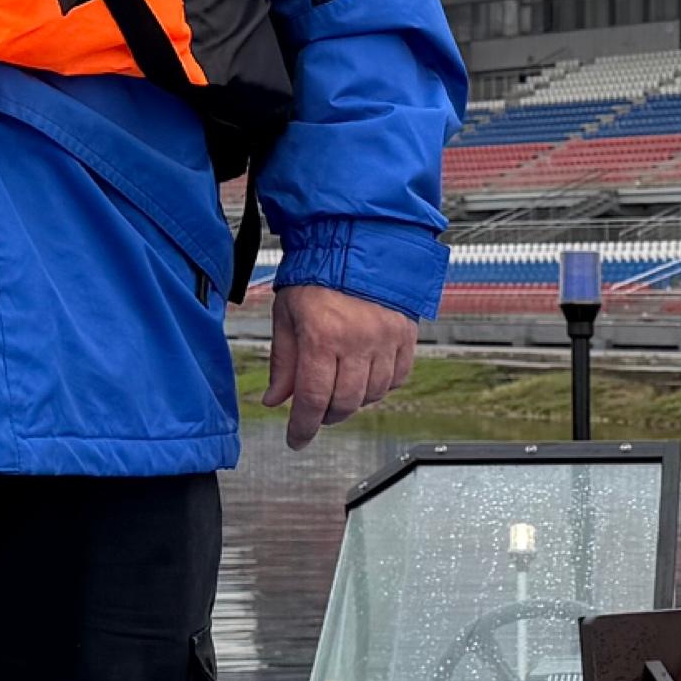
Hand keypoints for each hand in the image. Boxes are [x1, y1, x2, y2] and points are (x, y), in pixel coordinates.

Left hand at [267, 280, 418, 441]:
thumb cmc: (317, 274)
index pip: (312, 399)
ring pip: (373, 395)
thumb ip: (283, 361)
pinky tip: (365, 376)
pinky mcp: (406, 335)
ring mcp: (386, 339)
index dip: (303, 427)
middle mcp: (357, 340)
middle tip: (316, 413)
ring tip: (339, 390)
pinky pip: (397, 378)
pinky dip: (381, 386)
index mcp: (322, 336)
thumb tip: (274, 400)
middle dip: (327, 416)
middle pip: (345, 403)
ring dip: (353, 402)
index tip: (296, 440)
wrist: (357, 241)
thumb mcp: (287, 315)